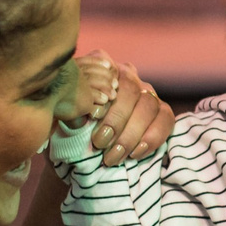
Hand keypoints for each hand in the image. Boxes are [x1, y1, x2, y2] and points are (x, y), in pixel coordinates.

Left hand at [58, 55, 174, 163]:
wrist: (79, 152)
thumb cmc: (66, 129)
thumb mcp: (59, 116)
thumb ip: (65, 108)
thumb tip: (75, 113)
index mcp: (100, 68)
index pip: (107, 68)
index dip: (102, 92)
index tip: (92, 115)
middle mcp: (126, 74)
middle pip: (130, 88)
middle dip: (116, 119)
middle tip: (100, 143)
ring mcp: (146, 92)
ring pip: (148, 105)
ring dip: (130, 134)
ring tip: (112, 157)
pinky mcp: (161, 110)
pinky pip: (165, 119)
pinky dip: (151, 138)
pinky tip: (134, 154)